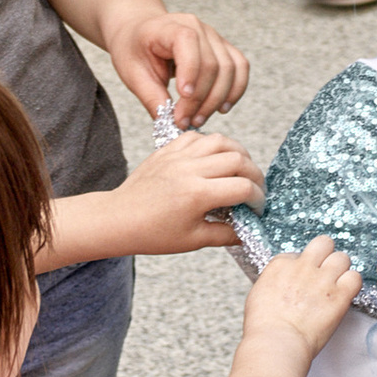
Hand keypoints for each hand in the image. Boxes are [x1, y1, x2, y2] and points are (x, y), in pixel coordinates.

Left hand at [110, 7, 249, 123]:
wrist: (140, 31)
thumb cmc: (134, 48)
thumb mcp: (132, 73)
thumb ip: (151, 96)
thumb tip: (168, 123)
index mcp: (171, 27)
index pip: (189, 43)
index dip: (190, 72)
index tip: (183, 98)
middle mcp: (198, 28)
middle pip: (213, 64)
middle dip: (201, 98)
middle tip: (185, 121)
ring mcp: (214, 37)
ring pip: (230, 69)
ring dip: (218, 99)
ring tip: (199, 119)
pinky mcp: (223, 49)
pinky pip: (240, 68)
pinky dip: (235, 90)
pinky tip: (222, 108)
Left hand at [112, 124, 267, 254]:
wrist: (118, 219)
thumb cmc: (151, 233)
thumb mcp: (193, 240)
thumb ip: (225, 235)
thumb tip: (246, 232)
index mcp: (197, 194)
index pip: (243, 188)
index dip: (257, 199)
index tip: (257, 208)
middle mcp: (189, 170)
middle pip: (238, 160)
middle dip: (254, 174)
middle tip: (255, 188)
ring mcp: (177, 156)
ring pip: (220, 140)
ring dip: (237, 152)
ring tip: (241, 168)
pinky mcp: (167, 150)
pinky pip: (196, 136)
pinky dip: (211, 143)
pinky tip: (214, 157)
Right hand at [238, 235, 362, 367]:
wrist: (276, 341)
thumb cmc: (263, 326)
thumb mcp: (258, 293)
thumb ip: (275, 282)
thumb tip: (284, 283)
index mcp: (281, 264)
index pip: (299, 254)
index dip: (304, 267)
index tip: (303, 280)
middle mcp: (303, 266)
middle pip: (324, 244)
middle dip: (326, 256)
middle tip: (325, 273)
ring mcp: (323, 279)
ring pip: (342, 258)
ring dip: (341, 270)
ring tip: (336, 285)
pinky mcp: (339, 295)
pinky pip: (355, 278)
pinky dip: (352, 285)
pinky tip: (345, 294)